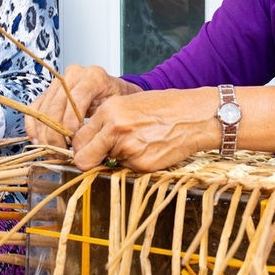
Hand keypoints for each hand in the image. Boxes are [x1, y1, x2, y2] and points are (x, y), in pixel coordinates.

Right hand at [27, 65, 138, 148]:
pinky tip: (39, 141)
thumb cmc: (115, 100)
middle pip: (56, 107)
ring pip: (43, 110)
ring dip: (45, 134)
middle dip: (56, 134)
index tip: (72, 142)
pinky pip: (34, 110)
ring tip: (53, 152)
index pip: (76, 99)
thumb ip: (102, 120)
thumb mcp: (116, 108)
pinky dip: (34, 127)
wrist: (111, 90)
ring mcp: (58, 83)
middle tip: (61, 153)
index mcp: (92, 77)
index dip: (71, 122)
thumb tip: (87, 143)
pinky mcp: (47, 91)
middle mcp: (72, 76)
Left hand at [68, 88, 216, 172]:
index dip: (81, 147)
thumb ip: (106, 122)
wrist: (196, 115)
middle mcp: (115, 129)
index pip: (78, 140)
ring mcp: (128, 148)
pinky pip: (128, 170)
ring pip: (108, 164)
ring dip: (118, 159)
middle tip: (104, 154)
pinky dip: (136, 163)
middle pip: (84, 158)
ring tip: (140, 143)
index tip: (86, 150)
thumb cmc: (166, 107)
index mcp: (109, 110)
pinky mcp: (142, 165)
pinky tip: (150, 149)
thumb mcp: (129, 104)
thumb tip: (86, 144)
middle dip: (91, 159)